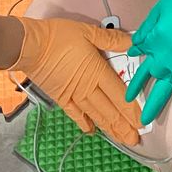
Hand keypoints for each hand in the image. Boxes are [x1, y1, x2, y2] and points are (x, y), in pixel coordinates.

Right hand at [7, 17, 140, 146]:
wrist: (29, 46)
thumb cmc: (58, 36)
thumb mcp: (88, 32)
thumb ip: (112, 39)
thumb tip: (133, 42)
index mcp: (97, 72)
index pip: (120, 95)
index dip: (131, 110)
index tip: (141, 122)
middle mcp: (87, 88)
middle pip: (110, 110)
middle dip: (124, 126)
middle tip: (135, 139)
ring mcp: (73, 95)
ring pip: (95, 115)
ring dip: (109, 128)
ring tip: (120, 139)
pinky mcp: (60, 97)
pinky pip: (75, 114)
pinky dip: (84, 123)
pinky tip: (92, 132)